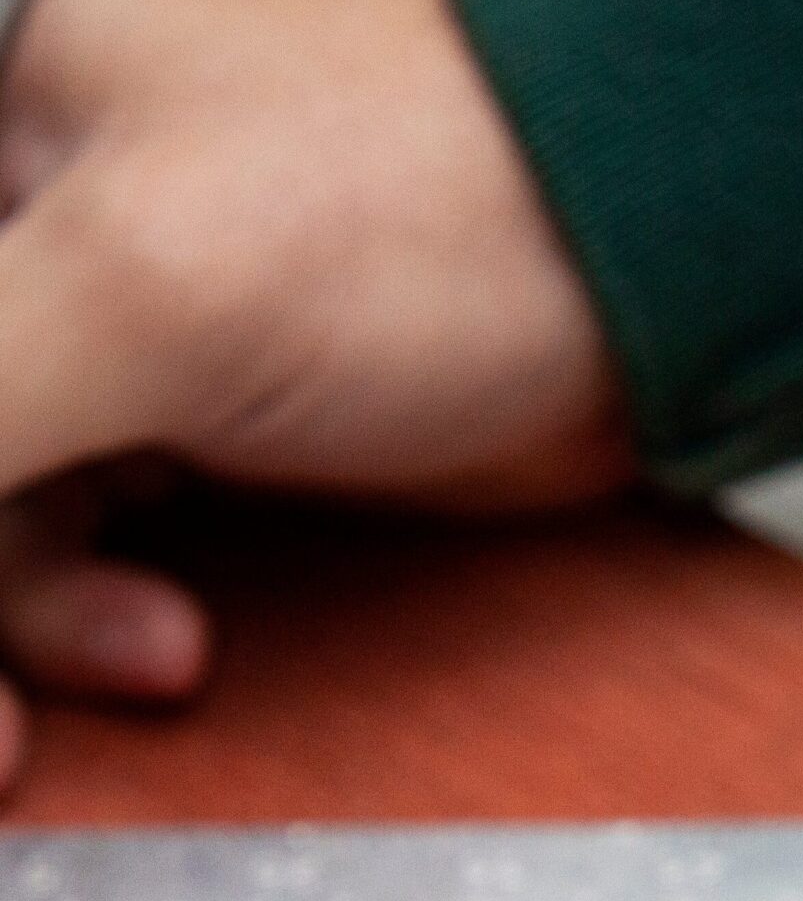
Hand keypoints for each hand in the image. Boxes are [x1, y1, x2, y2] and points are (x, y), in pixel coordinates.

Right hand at [0, 0, 625, 785]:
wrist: (642, 269)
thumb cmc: (437, 202)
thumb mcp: (140, 292)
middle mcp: (8, 167)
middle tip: (3, 733)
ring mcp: (80, 286)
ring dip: (35, 612)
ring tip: (157, 653)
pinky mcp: (161, 389)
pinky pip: (61, 521)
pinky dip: (96, 605)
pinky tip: (169, 643)